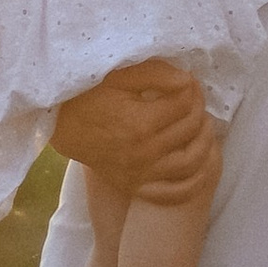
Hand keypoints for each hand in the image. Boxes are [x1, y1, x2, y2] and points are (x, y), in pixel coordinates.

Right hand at [52, 60, 214, 205]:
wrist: (62, 128)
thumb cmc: (88, 97)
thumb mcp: (117, 77)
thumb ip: (155, 74)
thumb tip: (188, 81)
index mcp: (141, 124)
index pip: (185, 104)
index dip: (192, 88)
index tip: (189, 80)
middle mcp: (144, 153)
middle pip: (190, 129)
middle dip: (198, 108)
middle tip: (194, 97)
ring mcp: (141, 173)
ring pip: (192, 162)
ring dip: (205, 141)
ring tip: (202, 125)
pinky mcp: (136, 185)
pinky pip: (176, 192)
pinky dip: (195, 180)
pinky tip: (200, 162)